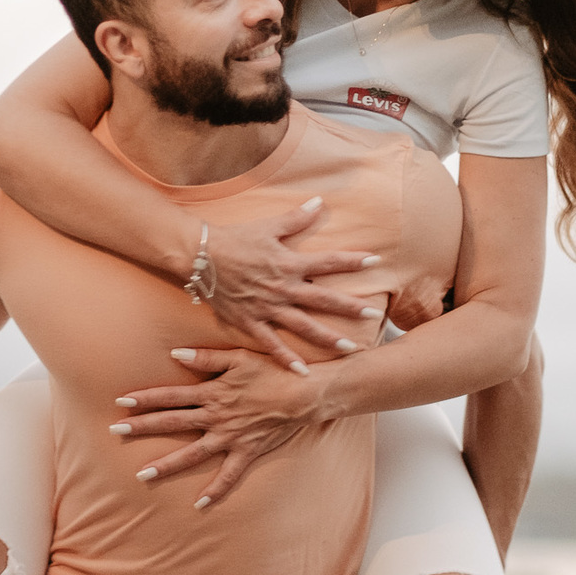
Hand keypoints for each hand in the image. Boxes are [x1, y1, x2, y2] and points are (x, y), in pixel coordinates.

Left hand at [110, 346, 334, 507]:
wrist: (305, 394)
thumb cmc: (273, 371)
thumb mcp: (239, 357)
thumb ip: (206, 358)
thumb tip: (175, 355)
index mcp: (212, 392)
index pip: (171, 395)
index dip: (145, 398)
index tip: (120, 402)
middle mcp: (216, 417)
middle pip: (173, 422)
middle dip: (142, 427)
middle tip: (115, 432)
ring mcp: (230, 437)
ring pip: (192, 454)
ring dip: (166, 464)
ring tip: (142, 475)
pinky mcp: (247, 452)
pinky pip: (229, 477)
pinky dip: (215, 491)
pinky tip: (199, 504)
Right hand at [204, 200, 382, 369]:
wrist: (200, 257)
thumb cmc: (235, 239)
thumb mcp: (268, 226)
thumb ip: (296, 218)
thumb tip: (319, 202)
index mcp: (289, 263)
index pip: (327, 261)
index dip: (352, 260)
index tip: (375, 261)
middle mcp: (283, 288)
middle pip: (323, 299)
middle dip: (350, 306)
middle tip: (374, 315)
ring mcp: (267, 308)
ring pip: (304, 326)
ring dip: (328, 338)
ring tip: (350, 348)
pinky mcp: (251, 321)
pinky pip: (271, 344)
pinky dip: (286, 358)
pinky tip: (303, 372)